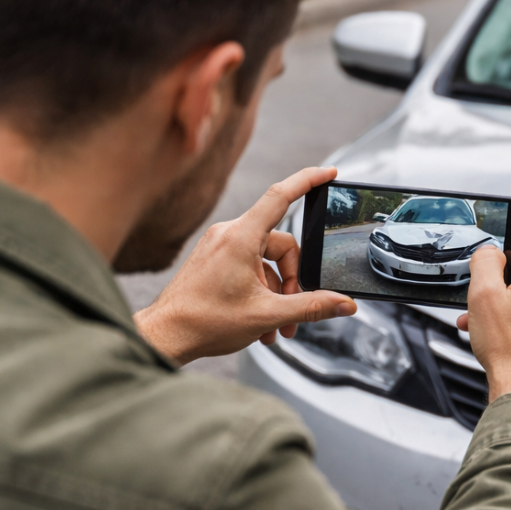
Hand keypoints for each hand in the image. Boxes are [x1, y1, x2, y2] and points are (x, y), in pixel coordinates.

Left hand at [136, 167, 356, 364]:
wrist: (166, 337)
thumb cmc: (204, 322)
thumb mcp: (268, 315)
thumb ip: (311, 307)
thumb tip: (344, 304)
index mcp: (240, 238)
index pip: (281, 196)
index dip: (308, 180)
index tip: (330, 173)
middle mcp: (228, 234)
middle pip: (281, 244)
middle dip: (292, 279)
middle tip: (291, 311)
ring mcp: (219, 246)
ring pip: (266, 260)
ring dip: (277, 292)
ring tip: (275, 325)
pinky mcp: (214, 259)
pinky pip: (250, 266)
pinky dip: (261, 291)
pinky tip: (261, 321)